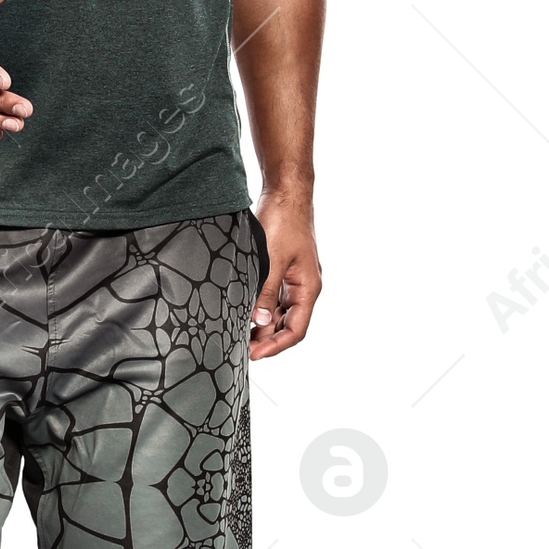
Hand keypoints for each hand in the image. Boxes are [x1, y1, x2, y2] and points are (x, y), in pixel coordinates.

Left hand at [249, 190, 320, 358]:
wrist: (286, 194)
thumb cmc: (285, 221)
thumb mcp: (272, 260)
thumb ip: (266, 292)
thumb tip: (261, 320)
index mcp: (308, 288)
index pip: (296, 329)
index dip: (276, 345)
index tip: (255, 354)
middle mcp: (303, 287)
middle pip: (288, 324)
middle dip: (267, 338)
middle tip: (241, 347)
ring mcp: (294, 279)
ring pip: (280, 312)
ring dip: (263, 324)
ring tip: (240, 333)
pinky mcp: (283, 270)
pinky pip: (274, 297)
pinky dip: (261, 307)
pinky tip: (245, 311)